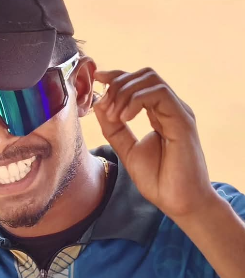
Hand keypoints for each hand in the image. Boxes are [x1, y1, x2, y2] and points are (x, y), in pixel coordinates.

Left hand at [93, 67, 215, 219]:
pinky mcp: (183, 120)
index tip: (96, 77)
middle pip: (143, 76)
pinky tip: (124, 118)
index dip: (116, 75)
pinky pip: (159, 94)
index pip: (138, 82)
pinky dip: (136, 100)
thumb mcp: (127, 150)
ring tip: (114, 116)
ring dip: (124, 93)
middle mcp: (170, 109)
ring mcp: (177, 112)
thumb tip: (99, 105)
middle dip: (117, 85)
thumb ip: (113, 129)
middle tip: (104, 107)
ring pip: (150, 80)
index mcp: (159, 113)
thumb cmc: (158, 179)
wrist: (178, 202)